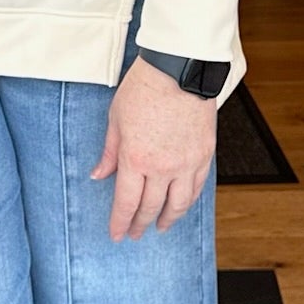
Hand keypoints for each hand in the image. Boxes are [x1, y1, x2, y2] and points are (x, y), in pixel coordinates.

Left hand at [92, 55, 215, 241]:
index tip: (116, 234)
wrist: (179, 69)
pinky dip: (188, 201)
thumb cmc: (144, 88)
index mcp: (135, 159)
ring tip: (160, 226)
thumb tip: (99, 175)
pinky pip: (197, 187)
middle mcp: (162, 167)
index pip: (126, 203)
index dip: (120, 223)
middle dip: (140, 224)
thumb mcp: (116, 119)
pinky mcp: (204, 154)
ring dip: (167, 219)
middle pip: (150, 207)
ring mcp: (186, 163)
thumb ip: (110, 152)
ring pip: (178, 204)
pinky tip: (181, 206)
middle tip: (135, 233)